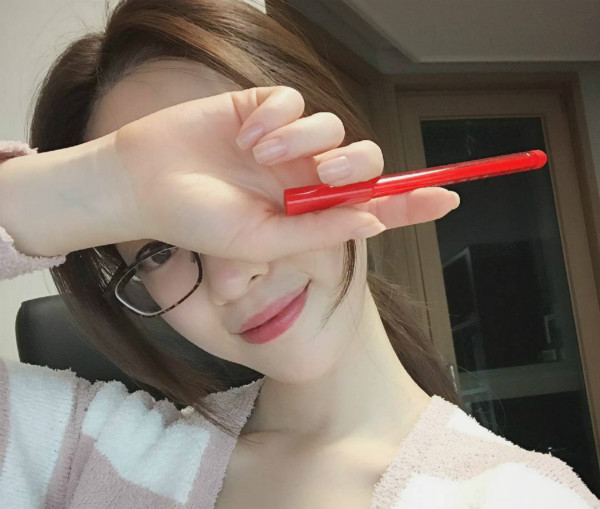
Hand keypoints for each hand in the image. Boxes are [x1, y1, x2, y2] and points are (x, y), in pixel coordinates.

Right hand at [113, 85, 459, 262]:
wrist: (145, 184)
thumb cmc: (199, 221)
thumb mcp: (261, 239)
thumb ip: (318, 231)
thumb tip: (374, 218)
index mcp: (308, 214)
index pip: (371, 207)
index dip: (410, 203)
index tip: (449, 199)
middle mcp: (304, 179)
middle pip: (363, 161)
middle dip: (356, 165)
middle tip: (328, 174)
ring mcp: (287, 144)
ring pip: (331, 127)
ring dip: (302, 138)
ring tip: (259, 154)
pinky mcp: (264, 108)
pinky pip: (294, 101)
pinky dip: (276, 116)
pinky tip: (246, 133)